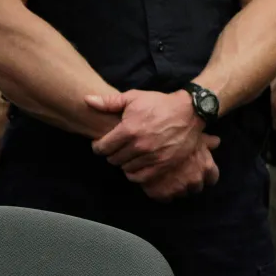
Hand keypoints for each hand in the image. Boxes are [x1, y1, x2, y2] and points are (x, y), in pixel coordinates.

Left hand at [87, 90, 203, 180]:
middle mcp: (139, 145)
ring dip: (124, 162)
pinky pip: (140, 177)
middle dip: (112, 154)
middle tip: (117, 148)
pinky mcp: (163, 165)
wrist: (189, 112)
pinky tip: (137, 164)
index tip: (103, 143)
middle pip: (113, 159)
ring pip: (125, 168)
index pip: (102, 148)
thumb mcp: (134, 97)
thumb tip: (86, 100)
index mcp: (129, 129)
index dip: (99, 146)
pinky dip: (135, 173)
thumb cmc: (160, 104)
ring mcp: (152, 157)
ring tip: (128, 154)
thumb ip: (109, 102)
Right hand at [139, 140, 220, 201]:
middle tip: (180, 172)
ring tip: (166, 176)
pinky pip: (165, 198)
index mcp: (206, 167)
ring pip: (180, 193)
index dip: (205, 174)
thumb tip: (216, 142)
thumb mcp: (195, 134)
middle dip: (190, 181)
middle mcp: (195, 181)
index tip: (199, 170)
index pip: (212, 178)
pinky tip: (157, 182)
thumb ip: (207, 142)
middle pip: (196, 187)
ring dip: (176, 187)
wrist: (152, 143)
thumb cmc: (177, 135)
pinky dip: (161, 192)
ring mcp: (179, 189)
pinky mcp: (162, 195)